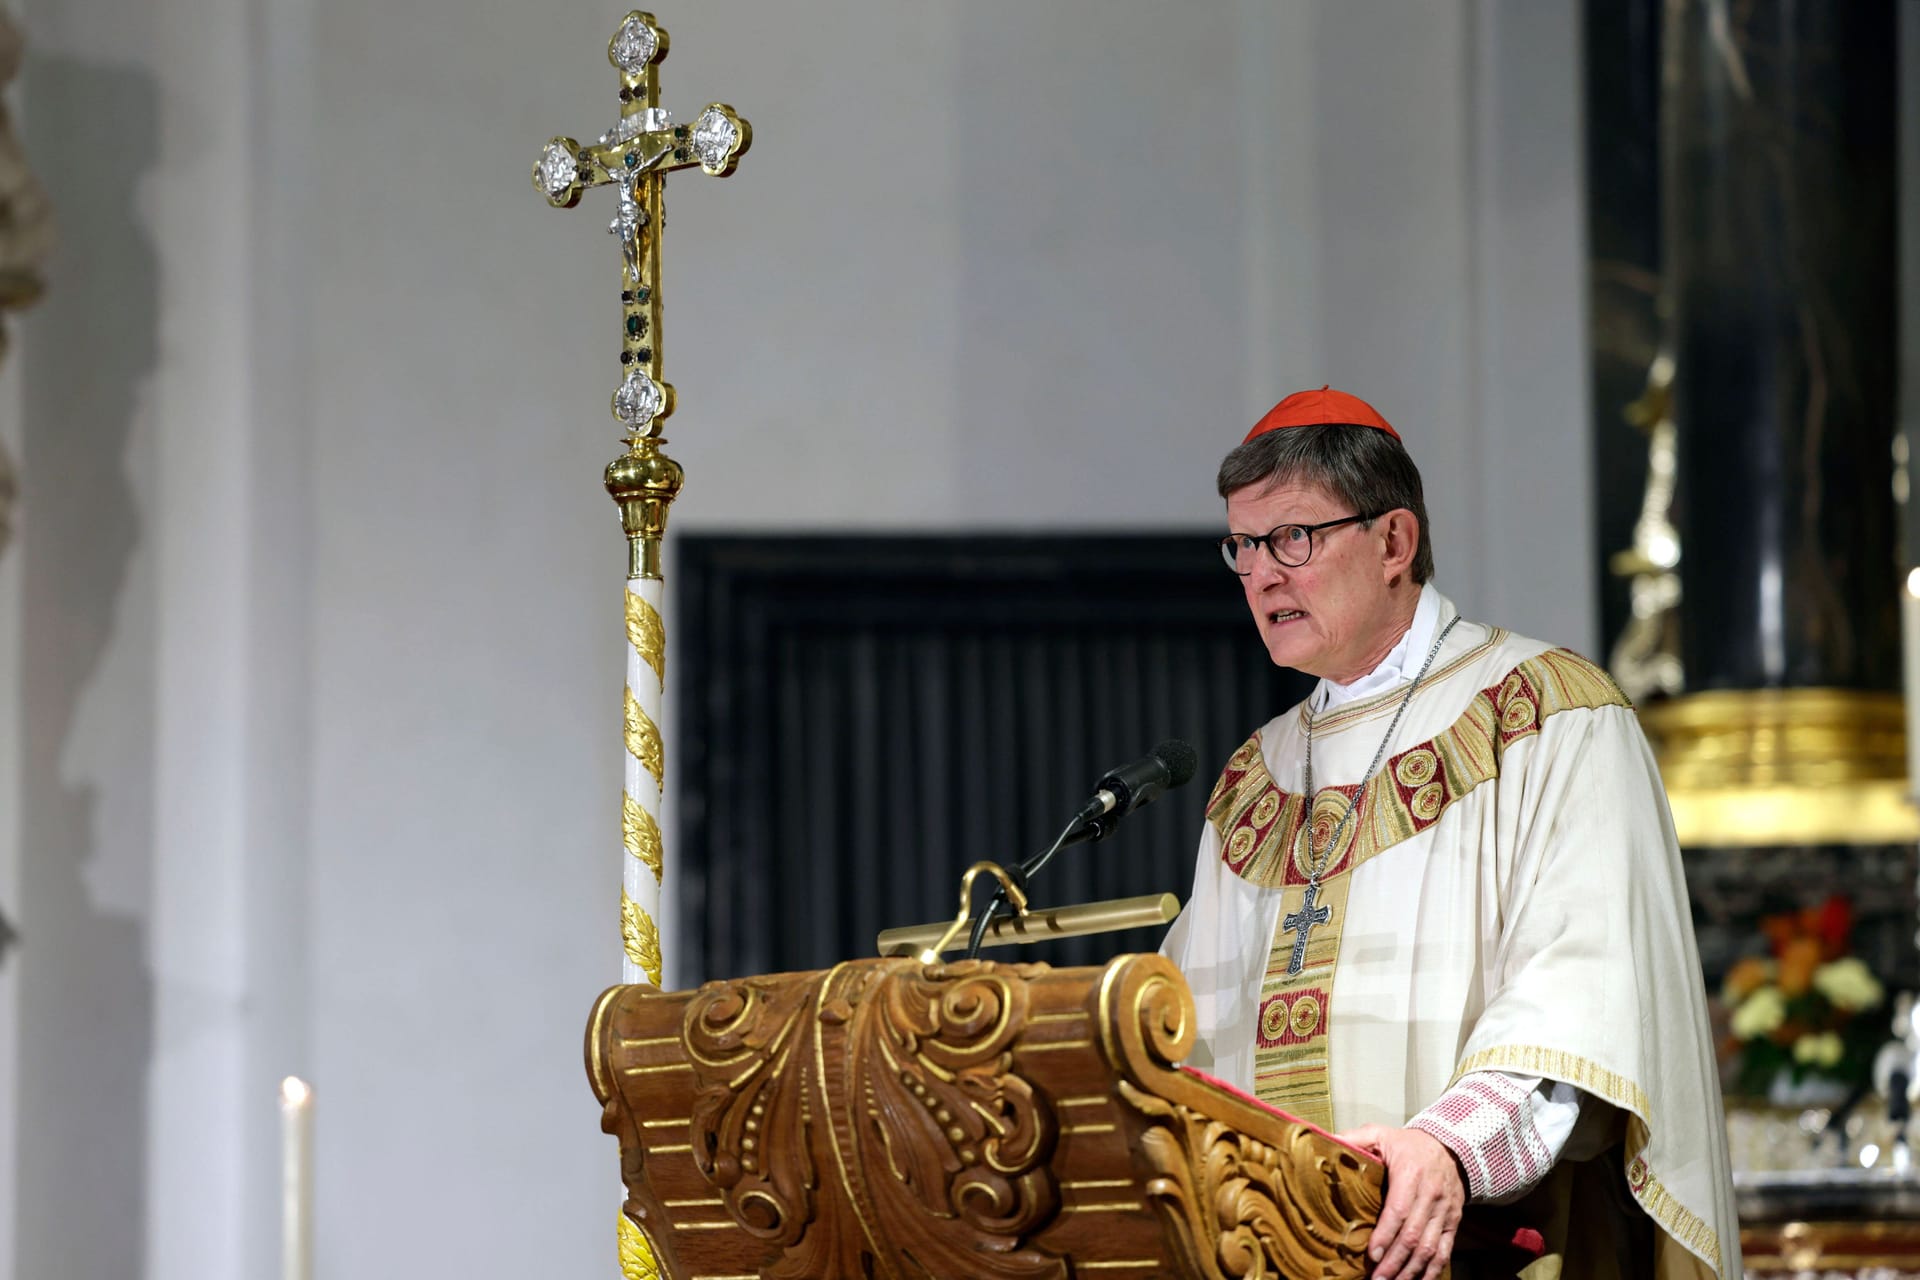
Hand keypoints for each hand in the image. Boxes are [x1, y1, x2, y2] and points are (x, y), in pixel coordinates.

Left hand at [1334, 1124, 1463, 1279]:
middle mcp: (1430, 1195)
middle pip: (1413, 1236)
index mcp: (1410, 1174)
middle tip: (1376, 1279)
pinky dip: (1433, 1270)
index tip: (1372, 1254)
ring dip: (1410, 1270)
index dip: (1386, 1234)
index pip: (1399, 1210)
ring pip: (1429, 1248)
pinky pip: (1445, 1250)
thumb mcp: (1381, 1134)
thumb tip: (1329, 1142)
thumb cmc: (1409, 1145)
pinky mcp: (1453, 1221)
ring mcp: (1444, 1211)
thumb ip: (1356, 1139)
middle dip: (1394, 1262)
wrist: (1452, 1147)